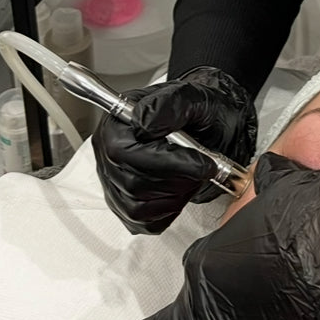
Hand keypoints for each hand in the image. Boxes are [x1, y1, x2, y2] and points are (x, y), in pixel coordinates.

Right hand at [92, 66, 256, 233]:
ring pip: (137, 207)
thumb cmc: (198, 111)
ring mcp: (114, 181)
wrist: (209, 125)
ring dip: (176, 196)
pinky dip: (169, 211)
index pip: (125, 153)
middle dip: (177, 180)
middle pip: (132, 184)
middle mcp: (109, 153)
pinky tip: (182, 190)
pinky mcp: (126, 204)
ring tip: (194, 176)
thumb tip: (144, 123)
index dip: (167, 163)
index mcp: (116, 124)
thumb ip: (168, 105)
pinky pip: (142, 222)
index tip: (201, 162)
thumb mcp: (191, 98)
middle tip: (205, 168)